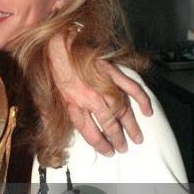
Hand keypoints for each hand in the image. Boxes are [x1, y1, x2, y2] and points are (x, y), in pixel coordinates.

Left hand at [48, 35, 151, 155]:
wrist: (57, 43)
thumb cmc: (51, 67)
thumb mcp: (46, 97)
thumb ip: (52, 118)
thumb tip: (57, 135)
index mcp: (74, 105)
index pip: (91, 133)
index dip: (101, 145)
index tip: (108, 151)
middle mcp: (91, 98)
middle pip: (110, 125)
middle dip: (118, 139)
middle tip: (124, 148)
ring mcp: (104, 85)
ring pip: (123, 111)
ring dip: (132, 126)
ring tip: (137, 138)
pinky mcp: (113, 72)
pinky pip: (132, 88)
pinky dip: (142, 100)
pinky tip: (147, 111)